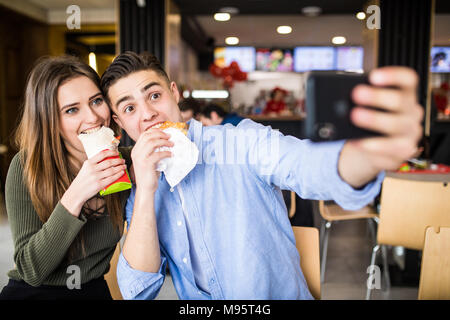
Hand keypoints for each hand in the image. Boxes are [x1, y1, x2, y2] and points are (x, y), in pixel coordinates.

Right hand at [61, 149, 126, 216]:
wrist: (76, 192)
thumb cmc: (82, 180)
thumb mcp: (85, 168)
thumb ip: (94, 164)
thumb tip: (107, 159)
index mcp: (88, 163)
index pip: (102, 154)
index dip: (111, 152)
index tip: (117, 153)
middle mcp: (92, 169)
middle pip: (109, 162)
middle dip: (118, 160)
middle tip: (123, 160)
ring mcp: (96, 177)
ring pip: (112, 170)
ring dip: (120, 167)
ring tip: (124, 166)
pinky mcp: (99, 185)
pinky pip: (111, 178)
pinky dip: (118, 175)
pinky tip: (122, 173)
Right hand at [131, 128, 172, 192]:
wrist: (145, 188)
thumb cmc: (148, 175)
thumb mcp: (148, 160)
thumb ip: (152, 152)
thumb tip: (165, 143)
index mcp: (136, 150)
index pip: (144, 135)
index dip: (155, 131)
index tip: (164, 133)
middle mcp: (136, 152)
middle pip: (148, 136)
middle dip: (160, 134)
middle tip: (169, 137)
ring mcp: (140, 158)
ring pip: (152, 143)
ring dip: (164, 142)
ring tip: (172, 144)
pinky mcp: (146, 164)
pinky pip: (158, 154)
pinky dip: (166, 153)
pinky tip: (171, 154)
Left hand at [339, 66, 423, 187]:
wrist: (370, 150)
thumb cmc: (367, 121)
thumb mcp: (364, 108)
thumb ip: (358, 100)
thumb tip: (338, 96)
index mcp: (404, 94)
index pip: (407, 79)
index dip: (393, 75)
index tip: (373, 76)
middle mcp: (411, 111)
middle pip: (400, 101)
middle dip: (377, 97)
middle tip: (357, 94)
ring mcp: (410, 132)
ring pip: (397, 124)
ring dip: (374, 119)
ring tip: (355, 116)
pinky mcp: (404, 150)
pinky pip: (392, 148)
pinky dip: (373, 145)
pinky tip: (358, 141)